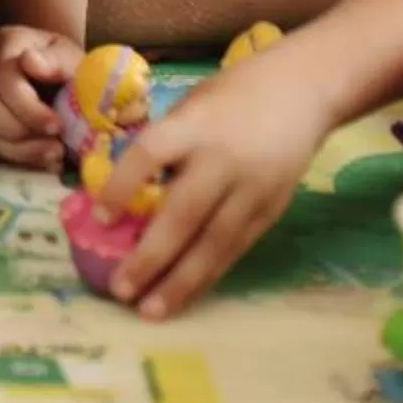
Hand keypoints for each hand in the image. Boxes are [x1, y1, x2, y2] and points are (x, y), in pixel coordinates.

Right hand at [0, 24, 77, 168]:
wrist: (58, 74)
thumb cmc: (65, 66)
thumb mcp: (72, 59)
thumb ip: (57, 60)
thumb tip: (30, 61)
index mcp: (7, 42)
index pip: (3, 76)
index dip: (28, 107)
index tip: (58, 126)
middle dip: (18, 130)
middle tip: (55, 147)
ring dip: (15, 148)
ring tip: (52, 156)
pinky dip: (11, 155)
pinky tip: (40, 159)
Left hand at [90, 56, 326, 318]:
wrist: (303, 90)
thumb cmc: (233, 94)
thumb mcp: (192, 104)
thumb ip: (165, 142)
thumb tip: (126, 190)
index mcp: (195, 125)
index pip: (150, 154)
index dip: (122, 186)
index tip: (99, 218)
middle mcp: (223, 160)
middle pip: (184, 215)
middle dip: (151, 257)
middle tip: (121, 289)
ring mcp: (252, 189)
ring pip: (214, 244)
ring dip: (181, 282)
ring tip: (151, 311)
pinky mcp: (272, 210)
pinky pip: (236, 249)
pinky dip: (209, 274)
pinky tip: (186, 294)